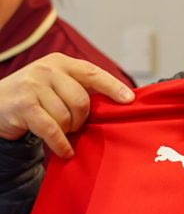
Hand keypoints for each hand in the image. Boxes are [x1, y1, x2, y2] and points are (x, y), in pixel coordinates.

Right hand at [0, 53, 134, 157]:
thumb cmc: (36, 96)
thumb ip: (81, 88)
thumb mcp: (57, 84)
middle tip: (76, 125)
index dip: (113, 87)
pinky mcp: (23, 106)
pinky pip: (52, 129)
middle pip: (82, 100)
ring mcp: (33, 86)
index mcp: (61, 63)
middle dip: (82, 119)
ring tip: (62, 130)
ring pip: (66, 116)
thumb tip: (119, 100)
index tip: (130, 100)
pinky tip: (65, 150)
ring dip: (68, 130)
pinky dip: (61, 144)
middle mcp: (47, 70)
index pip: (93, 73)